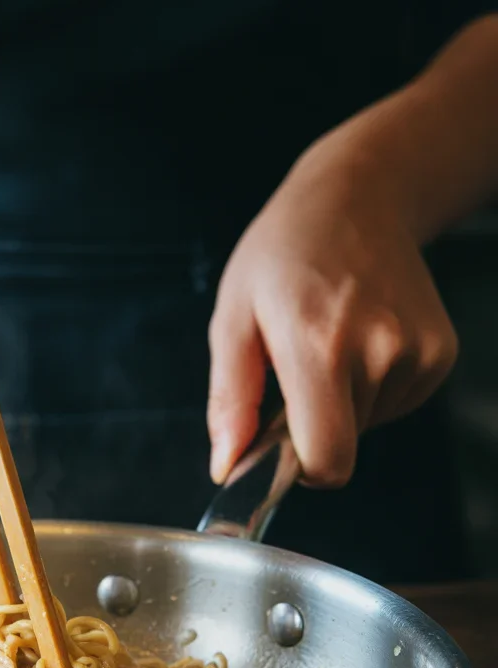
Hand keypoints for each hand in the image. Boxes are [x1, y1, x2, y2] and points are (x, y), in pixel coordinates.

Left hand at [207, 137, 458, 485]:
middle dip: (314, 422)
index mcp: (317, 346)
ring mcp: (416, 352)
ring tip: (331, 339)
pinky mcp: (440, 352)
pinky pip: (396, 403)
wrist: (358, 198)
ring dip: (343, 400)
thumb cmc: (283, 255)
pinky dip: (373, 386)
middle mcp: (378, 351)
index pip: (327, 458)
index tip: (281, 445)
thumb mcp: (233, 319)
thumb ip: (230, 400)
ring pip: (369, 424)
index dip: (301, 468)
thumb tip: (227, 466)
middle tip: (298, 365)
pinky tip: (361, 337)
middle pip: (343, 444)